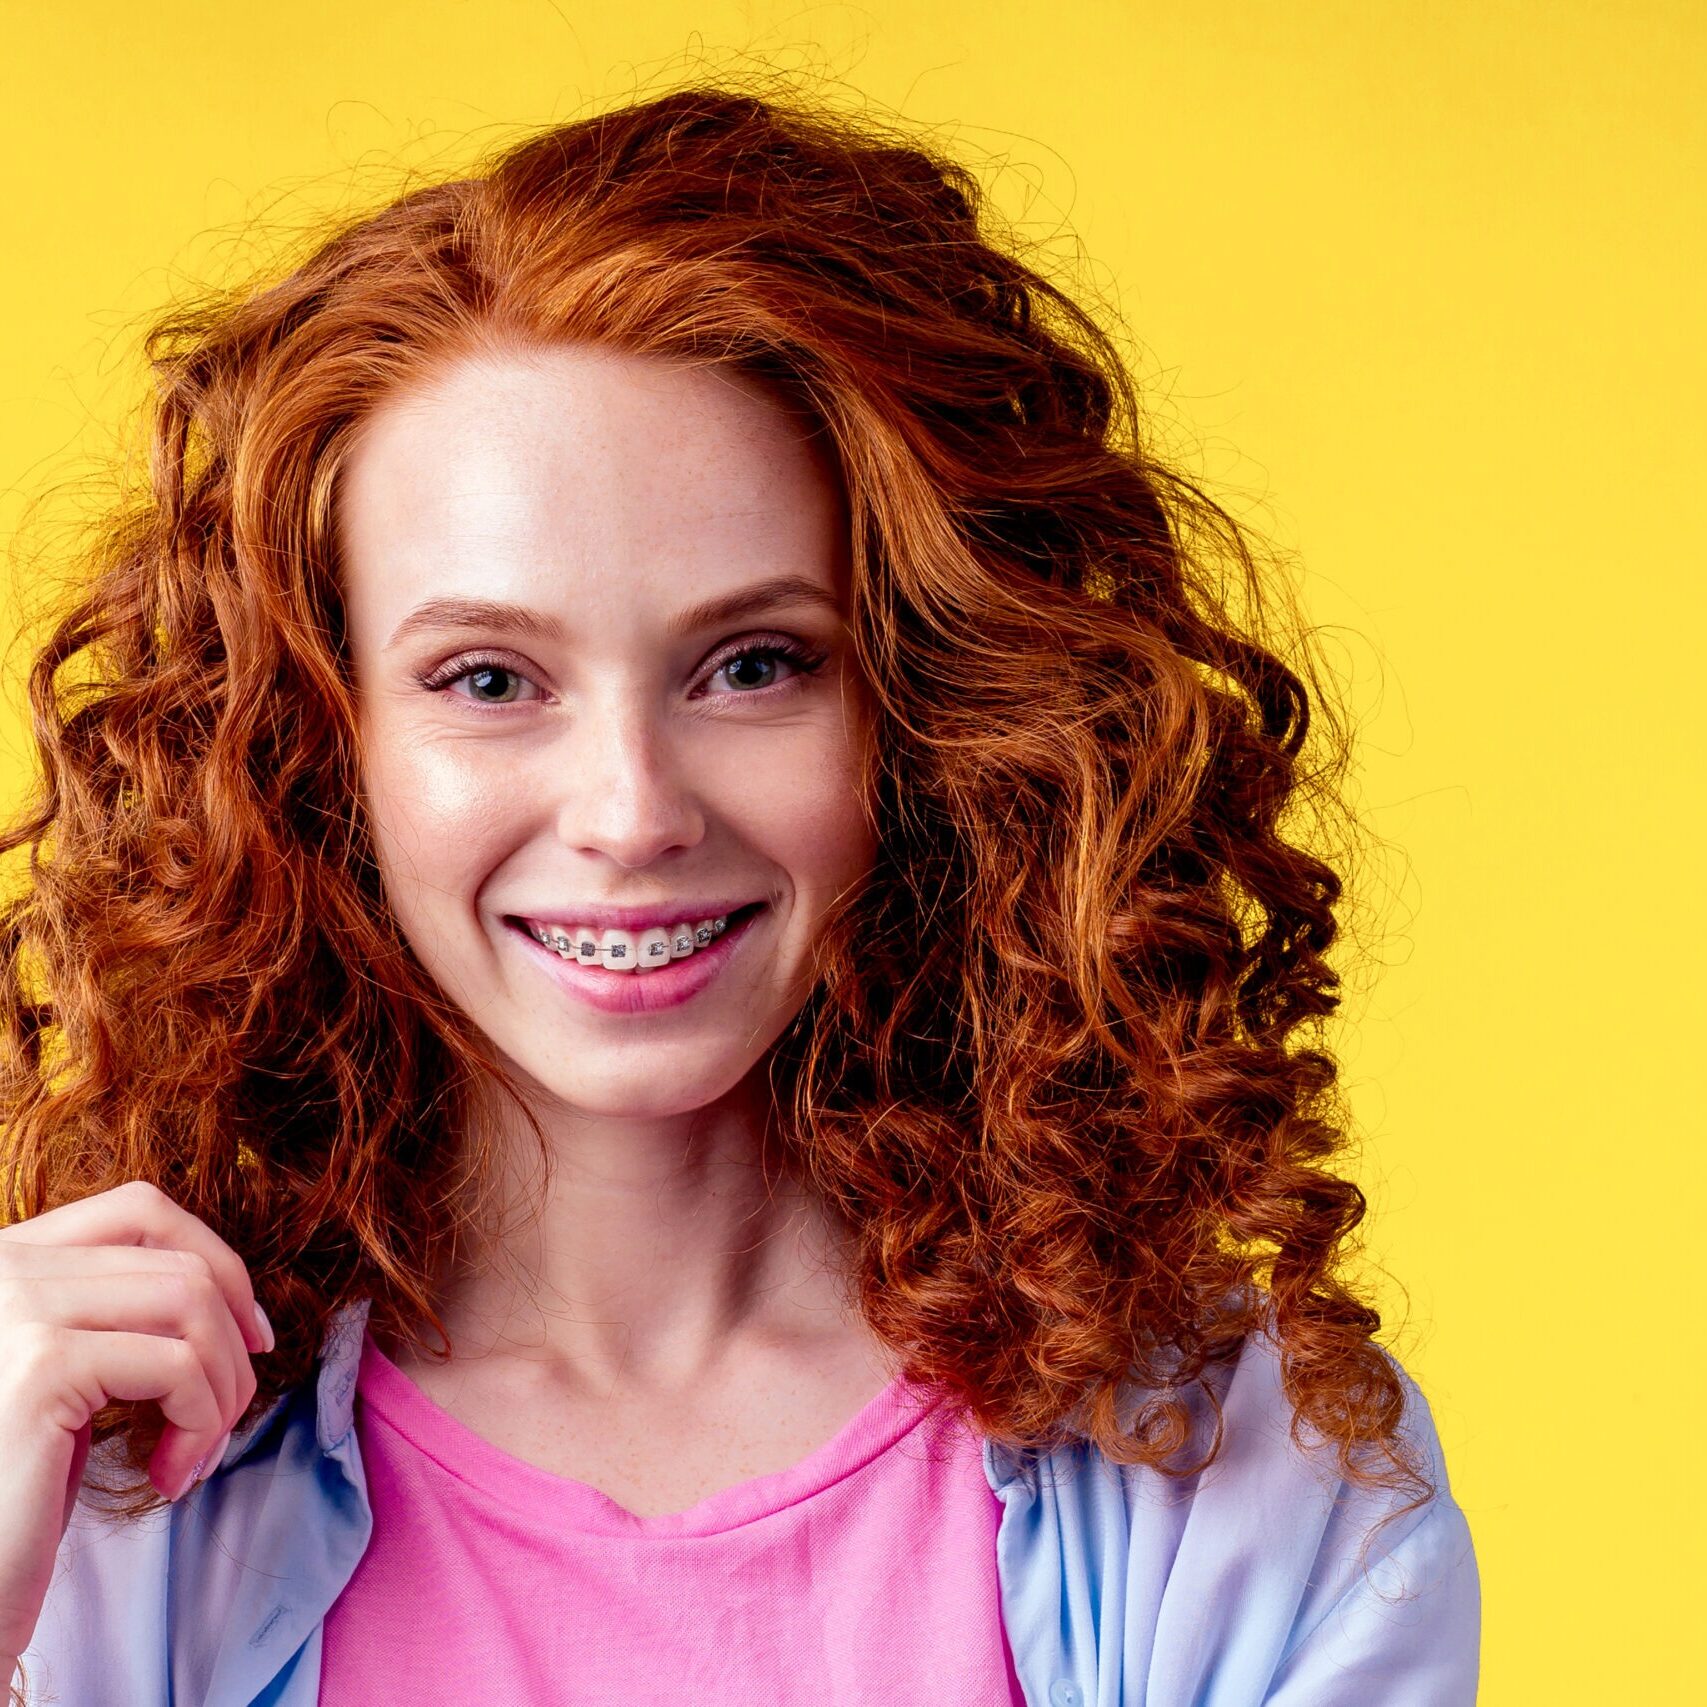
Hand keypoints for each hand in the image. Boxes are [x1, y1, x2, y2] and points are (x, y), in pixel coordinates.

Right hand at [0, 1178, 271, 1672]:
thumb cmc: (15, 1490)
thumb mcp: (68, 1376)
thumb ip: (115, 1312)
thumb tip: (226, 1288)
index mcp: (6, 1259)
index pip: (139, 1209)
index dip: (217, 1260)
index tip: (249, 1335)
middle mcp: (0, 1268)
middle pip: (178, 1260)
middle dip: (231, 1343)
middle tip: (223, 1417)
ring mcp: (15, 1311)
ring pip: (192, 1302)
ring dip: (222, 1385)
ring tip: (197, 1451)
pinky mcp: (40, 1370)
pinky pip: (180, 1366)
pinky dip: (202, 1421)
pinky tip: (172, 1476)